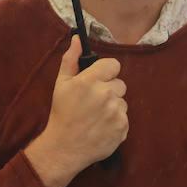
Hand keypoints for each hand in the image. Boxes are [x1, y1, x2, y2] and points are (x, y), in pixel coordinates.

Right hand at [24, 36, 128, 186]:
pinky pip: (125, 118)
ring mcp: (116, 112)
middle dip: (109, 90)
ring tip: (96, 116)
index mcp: (90, 81)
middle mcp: (106, 94)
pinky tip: (101, 127)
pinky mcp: (123, 128)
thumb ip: (71, 59)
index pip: (113, 65)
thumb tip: (78, 39)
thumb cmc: (62, 114)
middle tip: (93, 102)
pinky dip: (116, 122)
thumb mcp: (61, 84)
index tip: (97, 81)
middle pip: (120, 84)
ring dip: (113, 106)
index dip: (106, 72)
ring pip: (122, 102)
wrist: (64, 148)